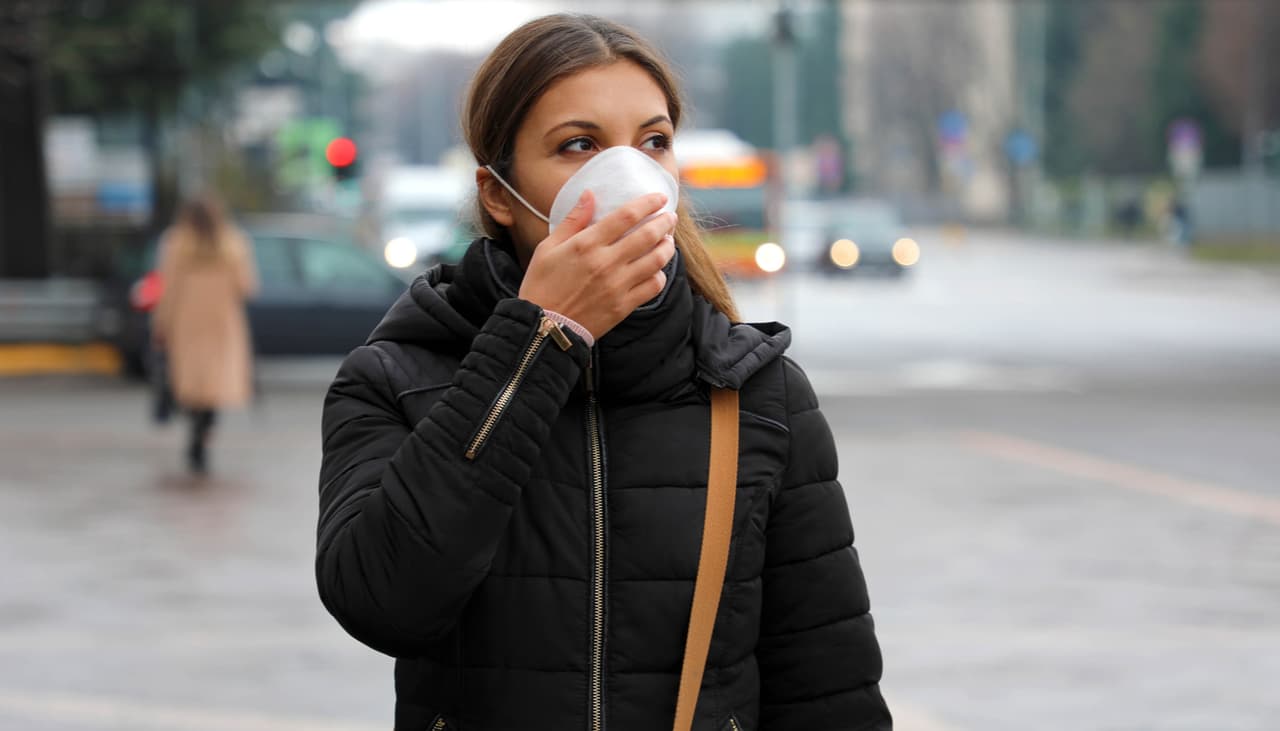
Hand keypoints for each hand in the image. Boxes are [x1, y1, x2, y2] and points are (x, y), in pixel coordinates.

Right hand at [518, 190, 676, 339]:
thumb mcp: (547, 248)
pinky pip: (653, 287)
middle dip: (665, 222)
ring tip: (668, 240)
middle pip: (648, 235)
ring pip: (656, 260)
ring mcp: (617, 286)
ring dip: (667, 247)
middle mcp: (606, 263)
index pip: (627, 216)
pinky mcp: (623, 306)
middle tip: (670, 217)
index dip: (648, 203)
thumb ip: (573, 220)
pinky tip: (656, 269)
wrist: (542, 327)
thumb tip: (590, 194)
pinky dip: (660, 275)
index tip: (659, 198)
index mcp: (587, 245)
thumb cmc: (541, 285)